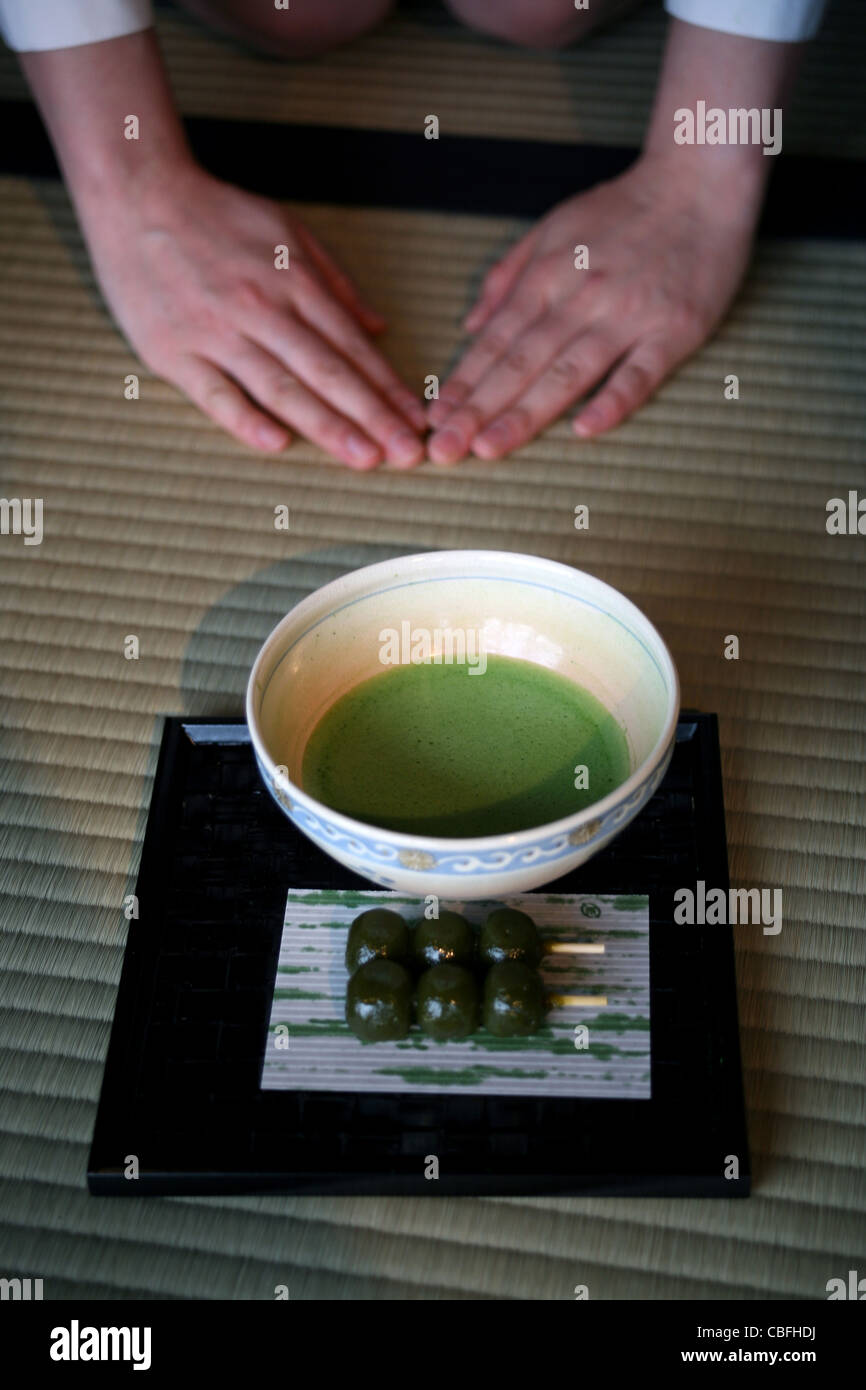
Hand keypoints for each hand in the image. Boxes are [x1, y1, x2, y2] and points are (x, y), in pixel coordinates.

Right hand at [80, 162, 425, 465]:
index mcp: (293, 280)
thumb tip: (379, 328)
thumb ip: (335, 282)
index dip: (387, 387)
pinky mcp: (172, 350)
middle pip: (326, 372)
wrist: (137, 194)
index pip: (351, 345)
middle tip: (406, 454)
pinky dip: (244, 419)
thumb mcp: (288, 230)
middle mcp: (260, 308)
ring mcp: (215, 331)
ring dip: (326, 425)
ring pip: (280, 387)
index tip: (416, 421)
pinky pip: (213, 392)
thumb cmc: (218, 216)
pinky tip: (276, 444)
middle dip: (372, 416)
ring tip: (363, 457)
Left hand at [426, 153, 760, 461]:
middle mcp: (583, 297)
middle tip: (445, 450)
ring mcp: (629, 315)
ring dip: (525, 413)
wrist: (701, 177)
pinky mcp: (675, 329)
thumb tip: (470, 326)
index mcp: (549, 274)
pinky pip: (641, 372)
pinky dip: (614, 400)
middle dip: (478, 409)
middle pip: (522, 362)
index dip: (463, 382)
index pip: (496, 339)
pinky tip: (585, 430)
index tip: (435, 419)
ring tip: (489, 448)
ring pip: (569, 372)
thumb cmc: (625, 208)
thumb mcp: (554, 226)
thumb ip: (509, 277)